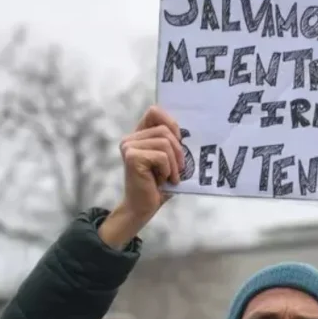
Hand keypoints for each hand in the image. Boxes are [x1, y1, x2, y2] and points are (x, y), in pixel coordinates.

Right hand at [101, 106, 182, 248]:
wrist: (143, 207)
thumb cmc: (158, 185)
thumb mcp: (169, 160)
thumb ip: (172, 142)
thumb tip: (188, 130)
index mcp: (139, 135)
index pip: (154, 111)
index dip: (171, 123)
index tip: (179, 141)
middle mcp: (130, 138)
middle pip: (165, 130)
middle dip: (178, 151)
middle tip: (179, 170)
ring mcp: (129, 146)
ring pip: (165, 143)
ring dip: (174, 164)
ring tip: (170, 177)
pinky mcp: (132, 157)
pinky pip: (161, 156)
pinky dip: (168, 170)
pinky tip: (162, 180)